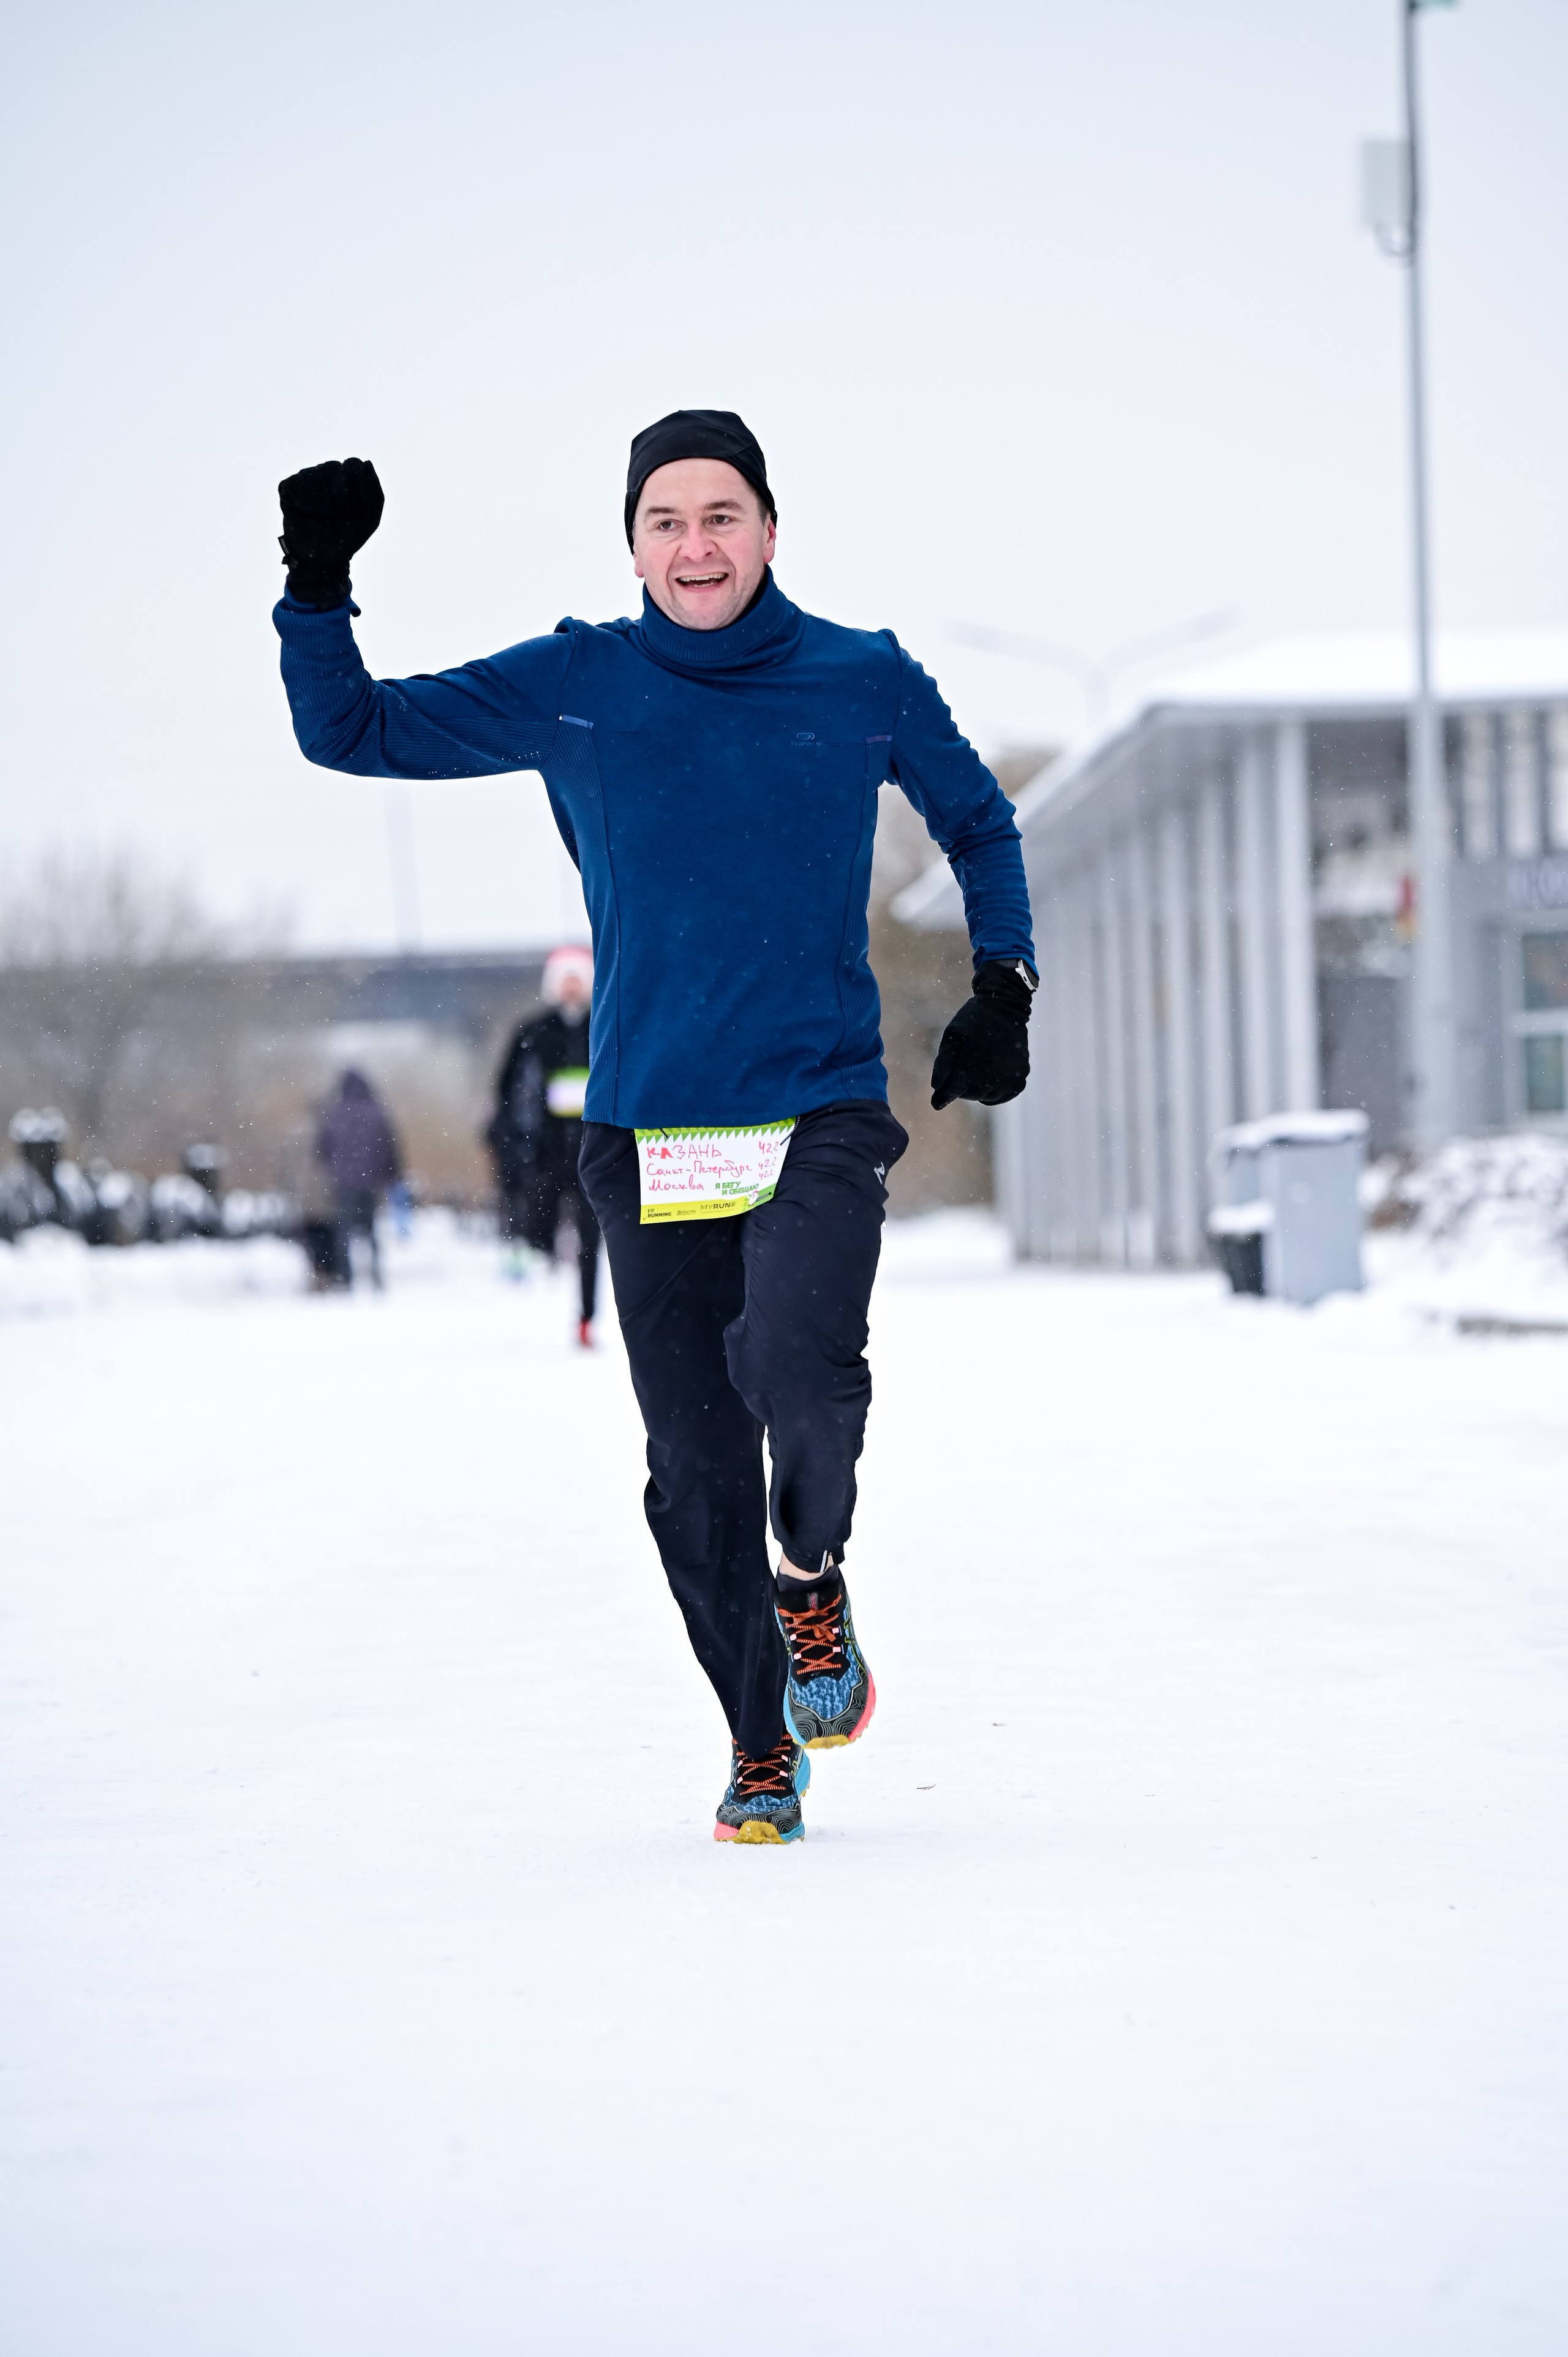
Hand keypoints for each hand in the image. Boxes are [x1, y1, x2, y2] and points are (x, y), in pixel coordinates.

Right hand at [278, 457, 383, 606]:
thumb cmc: (346, 536)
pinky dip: (305, 504)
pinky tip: (307, 513)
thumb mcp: (369, 518)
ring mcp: (307, 477)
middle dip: (338, 500)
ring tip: (322, 516)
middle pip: (332, 467)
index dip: (353, 489)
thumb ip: (374, 492)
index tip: (352, 508)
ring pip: (313, 476)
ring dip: (322, 505)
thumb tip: (366, 463)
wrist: (322, 558)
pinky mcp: (288, 486)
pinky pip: (297, 485)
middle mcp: (327, 471)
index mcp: (348, 475)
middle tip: (336, 515)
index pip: (352, 463)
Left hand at [930, 959, 1034, 1108]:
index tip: (936, 1103)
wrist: (1006, 1006)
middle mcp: (993, 1075)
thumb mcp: (952, 1035)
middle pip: (969, 1094)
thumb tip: (936, 1087)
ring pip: (986, 1097)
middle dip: (960, 1087)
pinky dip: (994, 1092)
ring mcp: (1009, 1078)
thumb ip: (942, 1062)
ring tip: (976, 1070)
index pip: (953, 1090)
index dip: (942, 1097)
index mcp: (973, 1064)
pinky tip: (988, 1080)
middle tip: (960, 1071)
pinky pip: (1003, 1096)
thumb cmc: (973, 1020)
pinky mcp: (1021, 1078)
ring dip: (977, 1089)